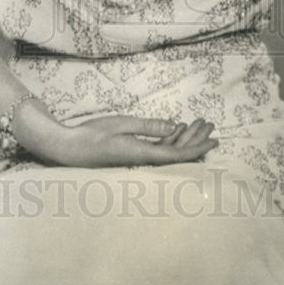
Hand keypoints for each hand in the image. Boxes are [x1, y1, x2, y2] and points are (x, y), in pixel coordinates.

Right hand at [51, 114, 218, 167]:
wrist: (68, 148)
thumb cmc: (92, 135)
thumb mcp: (122, 125)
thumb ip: (149, 127)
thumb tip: (174, 126)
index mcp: (143, 156)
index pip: (179, 155)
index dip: (198, 148)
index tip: (214, 141)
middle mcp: (143, 162)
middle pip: (178, 153)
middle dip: (196, 139)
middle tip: (210, 124)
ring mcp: (137, 160)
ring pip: (169, 150)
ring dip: (184, 137)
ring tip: (199, 122)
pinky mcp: (132, 156)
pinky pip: (157, 149)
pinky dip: (170, 139)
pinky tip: (177, 128)